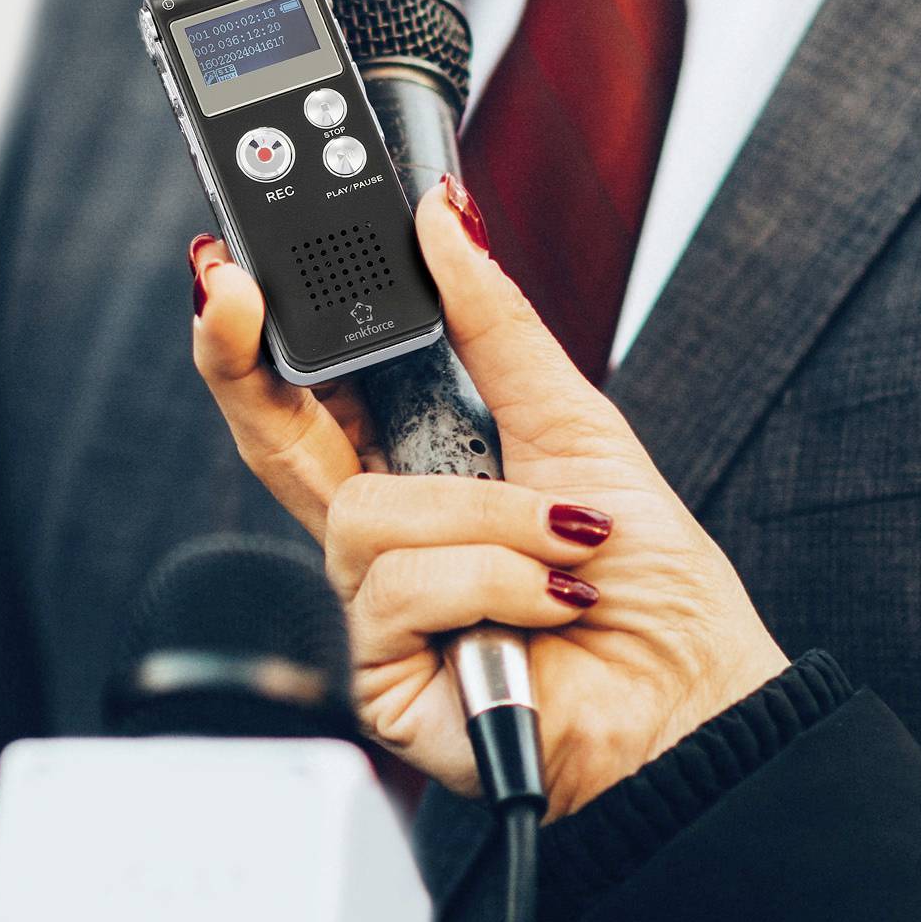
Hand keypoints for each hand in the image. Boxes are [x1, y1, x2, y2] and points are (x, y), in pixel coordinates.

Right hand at [188, 181, 784, 814]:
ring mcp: (374, 607)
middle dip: (241, 363)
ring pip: (366, 516)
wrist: (691, 700)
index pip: (308, 397)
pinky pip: (399, 589)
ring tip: (566, 543)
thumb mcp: (573, 422)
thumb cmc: (649, 587)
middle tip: (229, 292)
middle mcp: (383, 539)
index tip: (228, 268)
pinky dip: (494, 582)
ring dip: (489, 517)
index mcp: (416, 472)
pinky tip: (546, 605)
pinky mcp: (380, 674)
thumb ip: (494, 323)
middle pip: (269, 443)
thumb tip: (443, 221)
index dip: (254, 336)